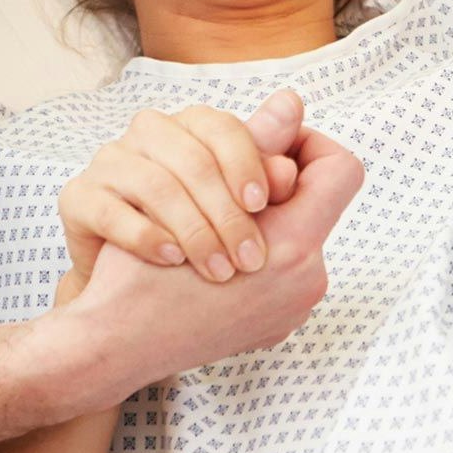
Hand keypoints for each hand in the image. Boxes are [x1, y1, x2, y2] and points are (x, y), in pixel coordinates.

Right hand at [58, 90, 303, 285]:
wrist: (124, 300)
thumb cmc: (195, 241)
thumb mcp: (240, 205)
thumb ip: (266, 162)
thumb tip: (294, 105)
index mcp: (194, 125)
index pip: (226, 126)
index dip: (250, 160)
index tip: (264, 203)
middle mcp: (150, 133)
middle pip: (196, 159)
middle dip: (229, 214)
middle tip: (251, 259)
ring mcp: (110, 162)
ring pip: (158, 185)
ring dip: (195, 232)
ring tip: (219, 270)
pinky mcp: (78, 197)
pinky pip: (112, 211)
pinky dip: (148, 237)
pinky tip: (173, 261)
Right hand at [63, 124, 364, 393]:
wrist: (111, 350)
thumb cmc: (141, 269)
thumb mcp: (192, 192)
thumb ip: (254, 147)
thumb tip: (293, 102)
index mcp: (297, 246)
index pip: (341, 170)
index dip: (305, 146)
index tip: (262, 149)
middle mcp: (307, 281)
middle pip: (318, 202)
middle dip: (277, 186)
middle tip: (231, 190)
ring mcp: (294, 309)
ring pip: (298, 234)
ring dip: (262, 220)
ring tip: (216, 226)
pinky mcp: (274, 327)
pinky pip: (284, 271)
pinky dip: (256, 253)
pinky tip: (214, 256)